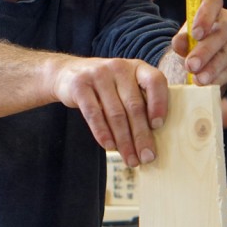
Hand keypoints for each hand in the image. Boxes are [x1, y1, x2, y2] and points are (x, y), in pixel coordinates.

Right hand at [51, 55, 167, 167]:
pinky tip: (110, 147)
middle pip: (134, 105)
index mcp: (138, 67)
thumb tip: (153, 139)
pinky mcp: (80, 86)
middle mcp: (120, 67)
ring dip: (124, 141)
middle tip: (147, 157)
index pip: (155, 82)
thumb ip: (139, 101)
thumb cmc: (107, 87)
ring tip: (130, 159)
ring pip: (115, 113)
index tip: (159, 126)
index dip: (159, 103)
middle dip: (142, 135)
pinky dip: (103, 133)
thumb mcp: (125, 85)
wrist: (68, 74)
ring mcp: (99, 74)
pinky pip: (93, 114)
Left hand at [170, 0, 226, 85]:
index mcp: (212, 7)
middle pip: (222, 31)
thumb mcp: (182, 40)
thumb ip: (180, 40)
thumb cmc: (192, 42)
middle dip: (206, 50)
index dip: (206, 16)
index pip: (213, 2)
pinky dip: (220, 76)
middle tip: (191, 65)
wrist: (202, 56)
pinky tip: (209, 82)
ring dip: (213, 68)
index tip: (195, 33)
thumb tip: (180, 43)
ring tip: (198, 79)